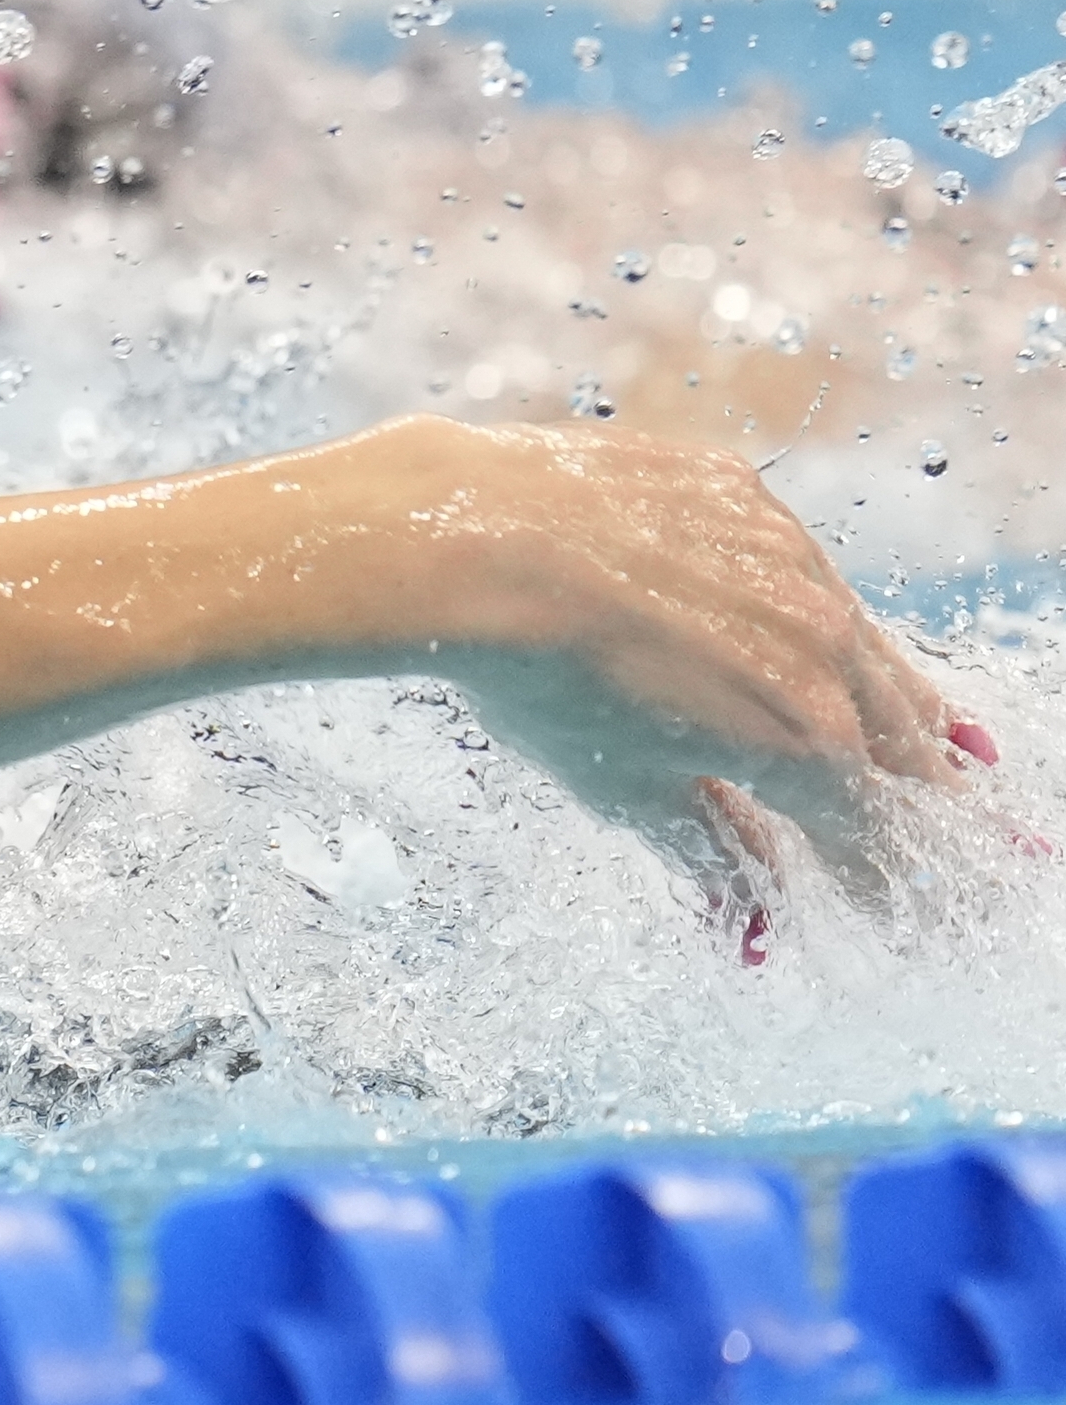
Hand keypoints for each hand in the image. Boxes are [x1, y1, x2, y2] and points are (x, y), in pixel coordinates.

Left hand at [377, 420, 973, 879]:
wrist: (476, 549)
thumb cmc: (541, 681)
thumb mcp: (625, 788)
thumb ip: (712, 846)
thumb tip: (748, 907)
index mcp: (807, 739)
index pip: (873, 825)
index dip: (874, 867)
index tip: (874, 891)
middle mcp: (827, 645)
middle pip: (900, 731)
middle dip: (913, 781)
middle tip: (927, 805)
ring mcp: (793, 560)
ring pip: (860, 639)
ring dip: (876, 692)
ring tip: (898, 724)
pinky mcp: (745, 497)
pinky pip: (793, 564)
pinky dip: (800, 607)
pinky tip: (792, 623)